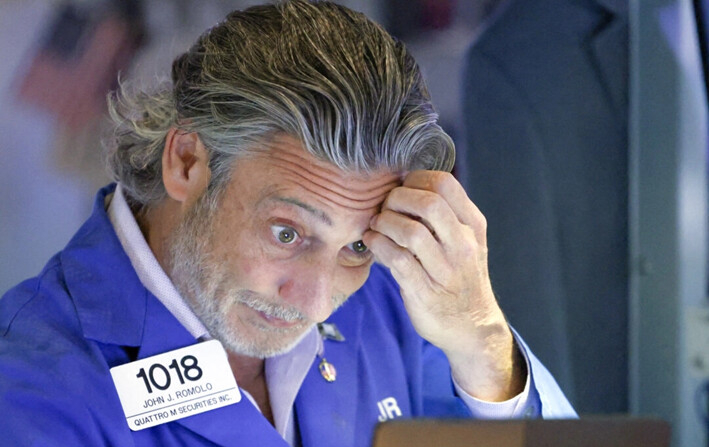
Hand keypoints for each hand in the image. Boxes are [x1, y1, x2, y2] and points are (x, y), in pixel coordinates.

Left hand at [363, 171, 524, 401]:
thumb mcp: (465, 240)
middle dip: (397, 199)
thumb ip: (444, 214)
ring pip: (411, 231)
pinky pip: (397, 260)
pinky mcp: (426, 292)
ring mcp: (446, 270)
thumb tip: (405, 184)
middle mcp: (464, 245)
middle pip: (428, 203)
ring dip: (384, 223)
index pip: (445, 184)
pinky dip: (379, 246)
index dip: (415, 179)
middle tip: (385, 208)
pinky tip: (373, 243)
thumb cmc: (460, 276)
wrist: (472, 326)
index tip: (400, 189)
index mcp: (472, 225)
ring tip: (376, 226)